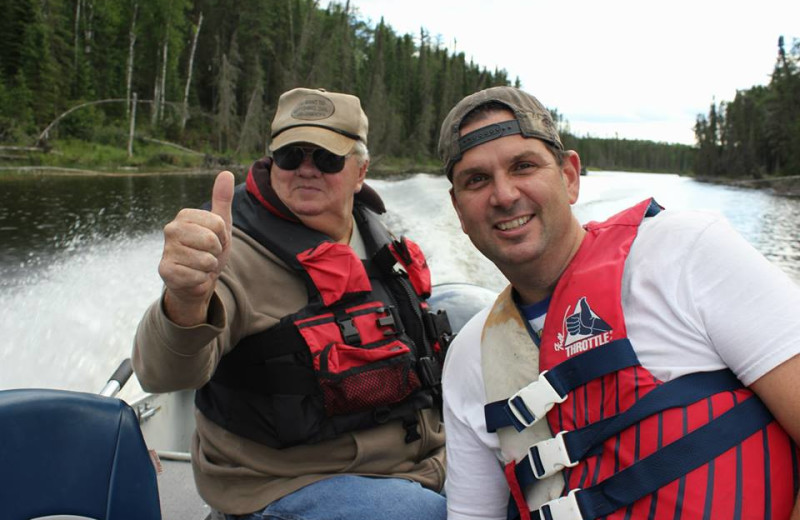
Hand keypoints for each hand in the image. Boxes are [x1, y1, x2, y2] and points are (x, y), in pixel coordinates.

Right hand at [159, 171, 234, 325]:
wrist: (197, 280)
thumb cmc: (208, 251)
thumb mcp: (220, 225)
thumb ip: (222, 200)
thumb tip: (226, 173)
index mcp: (185, 215)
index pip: (219, 223)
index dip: (222, 237)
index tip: (215, 241)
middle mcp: (171, 229)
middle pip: (211, 240)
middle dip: (216, 253)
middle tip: (207, 255)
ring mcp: (166, 249)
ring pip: (206, 260)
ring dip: (208, 267)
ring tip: (199, 266)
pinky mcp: (165, 270)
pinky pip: (198, 275)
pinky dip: (201, 279)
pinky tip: (192, 277)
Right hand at [566, 297, 610, 335]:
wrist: (592, 325)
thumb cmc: (589, 317)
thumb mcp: (585, 310)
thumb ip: (583, 304)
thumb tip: (583, 297)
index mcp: (571, 317)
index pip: (567, 321)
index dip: (573, 321)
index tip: (578, 320)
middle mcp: (571, 322)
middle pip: (568, 326)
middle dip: (575, 326)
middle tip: (580, 323)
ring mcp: (573, 327)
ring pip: (569, 330)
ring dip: (575, 329)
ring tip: (580, 327)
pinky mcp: (575, 332)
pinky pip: (571, 333)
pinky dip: (575, 332)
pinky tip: (579, 330)